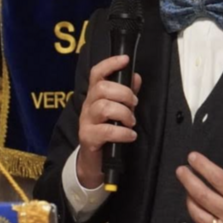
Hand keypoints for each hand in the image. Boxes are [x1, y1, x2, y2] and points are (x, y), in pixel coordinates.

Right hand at [75, 55, 141, 188]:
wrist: (94, 162)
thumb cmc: (107, 132)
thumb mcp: (118, 111)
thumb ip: (126, 94)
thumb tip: (136, 76)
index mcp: (94, 96)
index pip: (96, 73)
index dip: (109, 64)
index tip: (124, 60)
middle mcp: (88, 106)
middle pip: (101, 88)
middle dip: (124, 94)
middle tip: (134, 105)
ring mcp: (86, 122)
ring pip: (104, 107)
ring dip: (124, 113)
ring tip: (131, 123)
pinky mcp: (88, 138)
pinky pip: (106, 130)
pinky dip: (123, 132)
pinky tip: (130, 135)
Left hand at [176, 135, 222, 222]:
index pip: (218, 178)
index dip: (202, 166)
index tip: (192, 157)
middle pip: (203, 195)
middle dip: (188, 180)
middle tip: (180, 170)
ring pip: (199, 214)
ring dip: (189, 199)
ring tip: (186, 188)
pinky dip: (197, 217)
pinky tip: (195, 207)